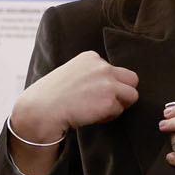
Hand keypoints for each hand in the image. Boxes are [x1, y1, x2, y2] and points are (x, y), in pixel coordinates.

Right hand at [11, 50, 138, 143]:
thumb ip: (90, 74)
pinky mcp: (109, 100)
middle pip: (131, 79)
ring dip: (119, 105)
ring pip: (132, 95)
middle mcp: (102, 67)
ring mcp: (107, 83)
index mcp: (91, 57)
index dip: (106, 84)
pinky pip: (119, 110)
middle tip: (105, 102)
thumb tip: (108, 86)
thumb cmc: (51, 96)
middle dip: (122, 92)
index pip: (112, 70)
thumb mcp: (71, 73)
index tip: (90, 93)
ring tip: (99, 110)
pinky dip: (108, 116)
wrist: (42, 110)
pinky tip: (91, 116)